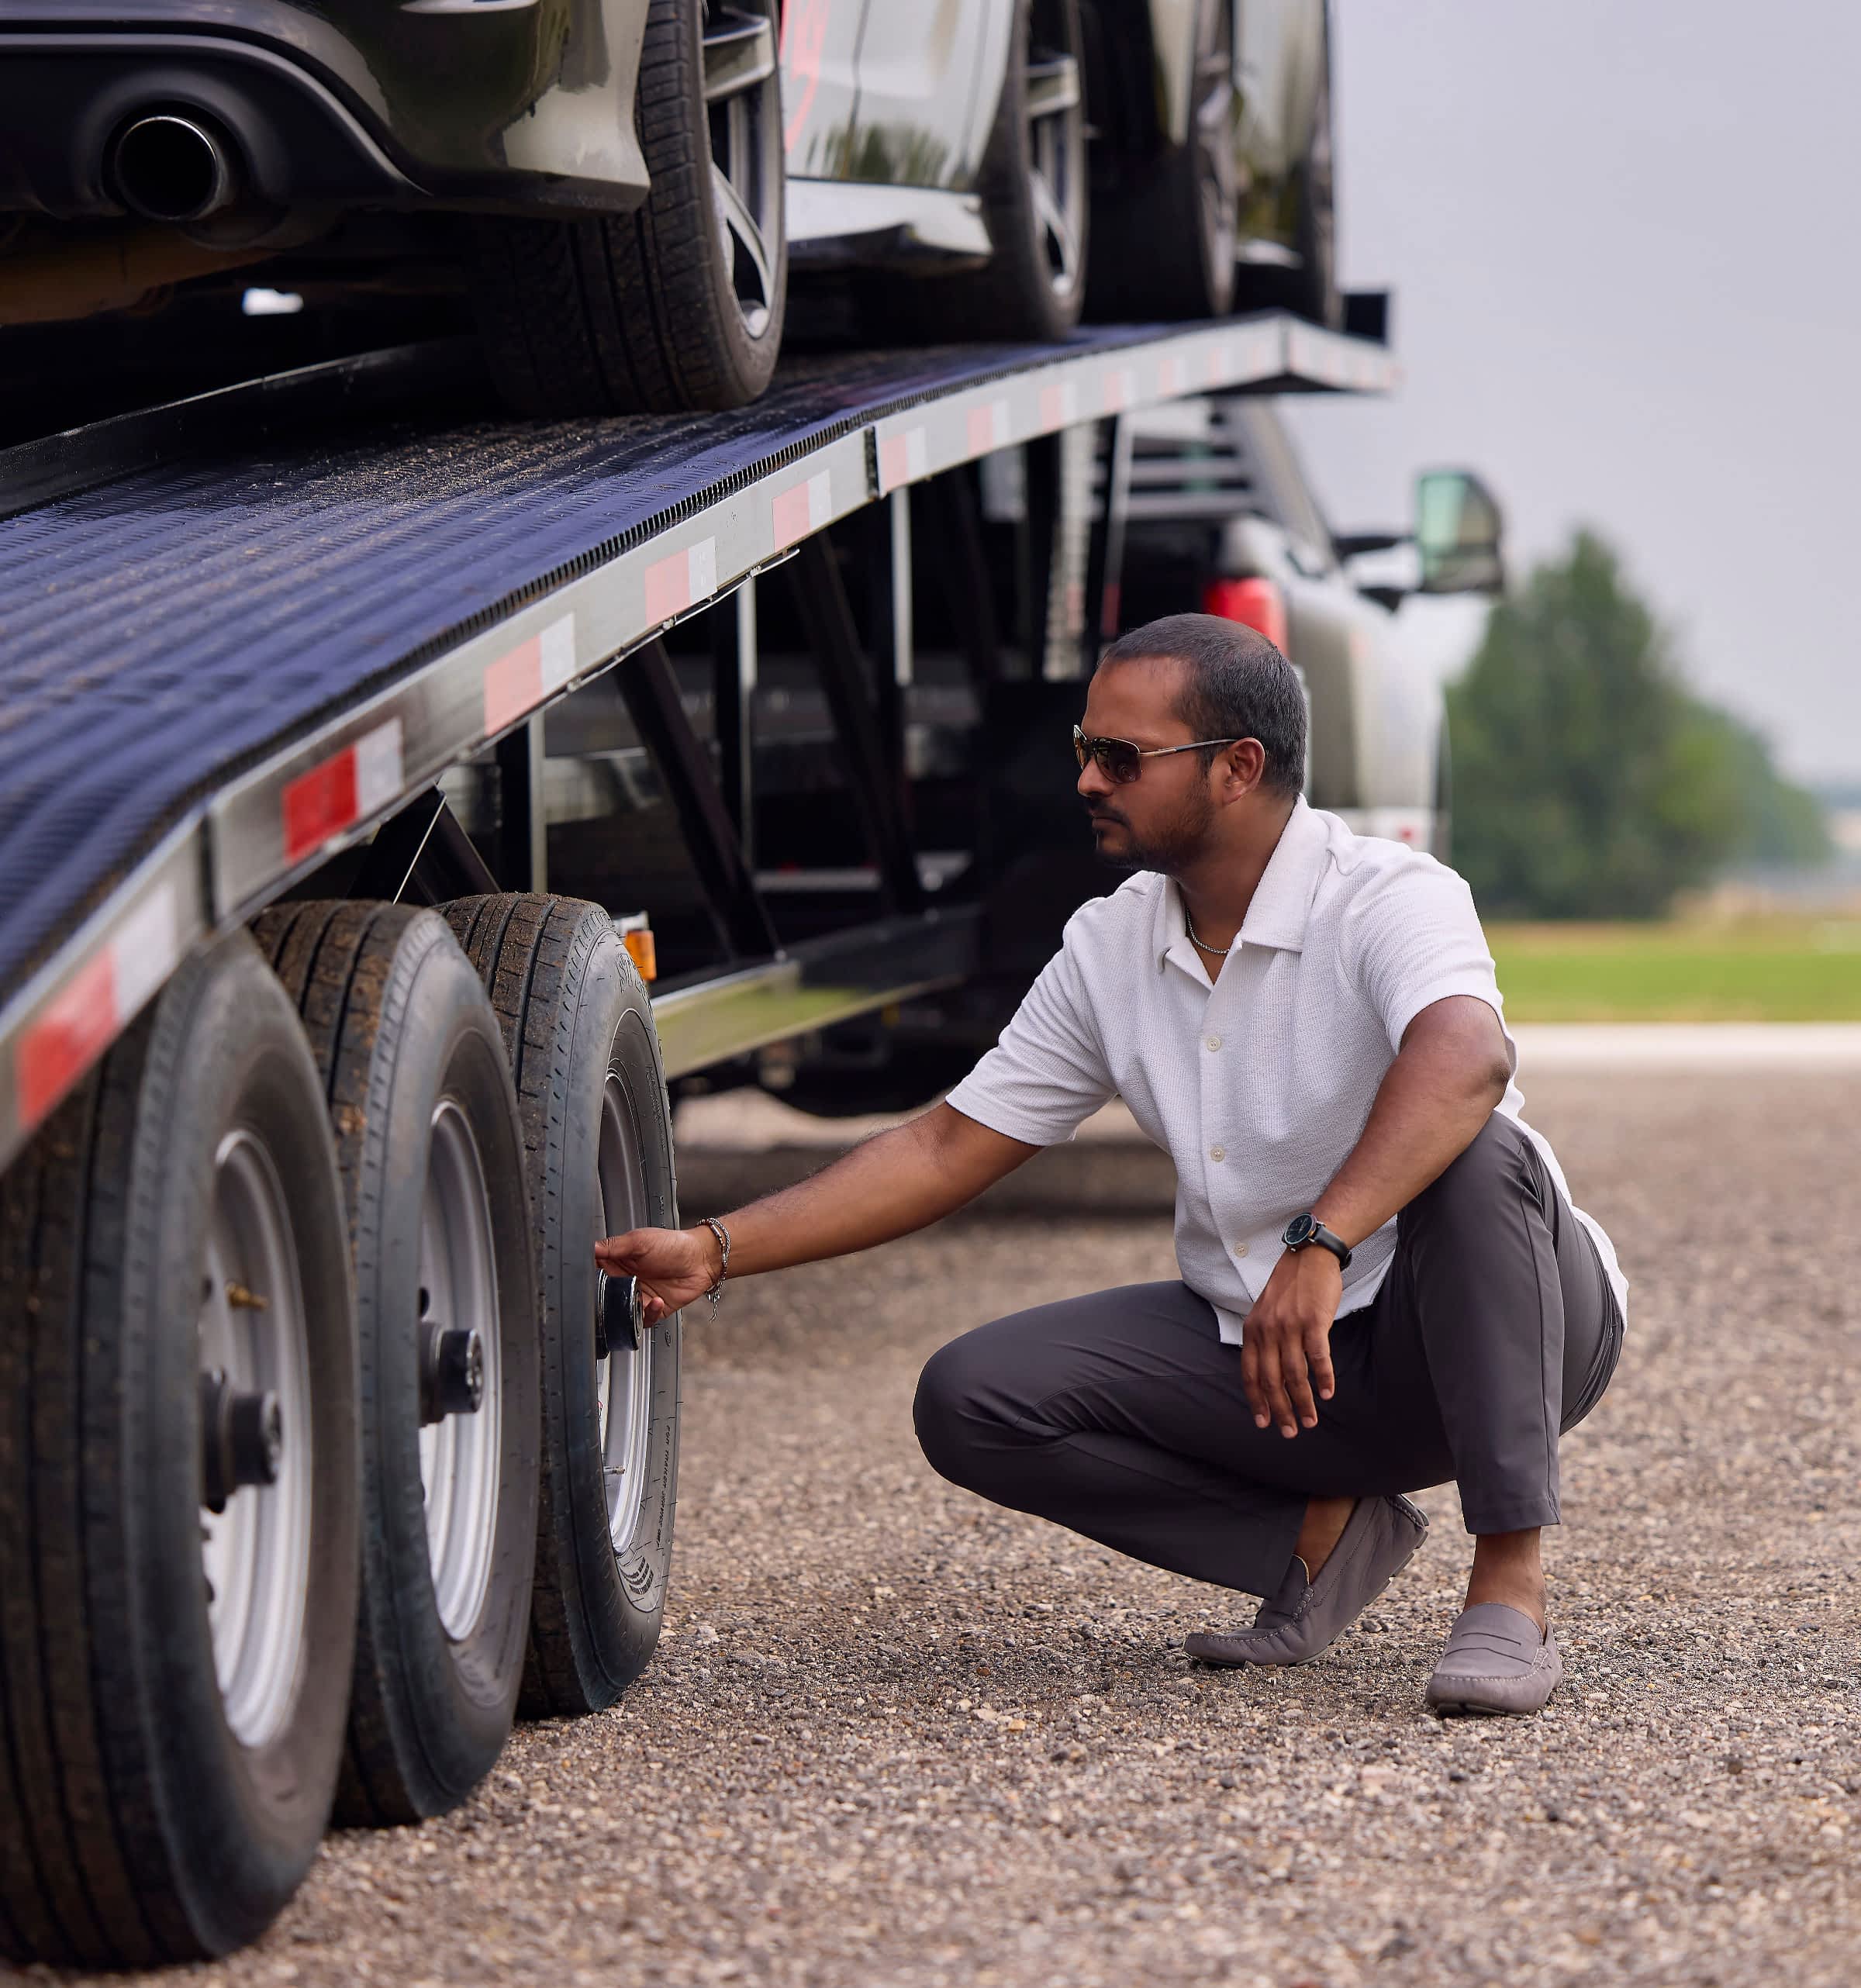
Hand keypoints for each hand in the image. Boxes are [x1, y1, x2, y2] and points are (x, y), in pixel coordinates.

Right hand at [594, 1225, 719, 1326]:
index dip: (589, 1278)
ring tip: (636, 1298)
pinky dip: (647, 1313)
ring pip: (621, 1313)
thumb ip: (613, 1246)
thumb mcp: (639, 1241)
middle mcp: (625, 1282)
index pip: (594, 1274)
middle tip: (611, 1293)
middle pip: (604, 1297)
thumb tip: (589, 1248)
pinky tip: (655, 1300)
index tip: (588, 1280)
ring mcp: (638, 1297)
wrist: (701, 1258)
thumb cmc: (673, 1245)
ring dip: (626, 1309)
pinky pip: (642, 1320)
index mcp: (618, 1263)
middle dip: (605, 1298)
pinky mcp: (652, 1310)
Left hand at [1241, 1245, 1341, 1437]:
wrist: (1309, 1256)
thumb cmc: (1290, 1287)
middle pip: (1271, 1380)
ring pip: (1295, 1374)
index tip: (1263, 1422)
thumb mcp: (1265, 1312)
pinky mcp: (1313, 1321)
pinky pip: (1318, 1357)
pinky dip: (1323, 1378)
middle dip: (1280, 1410)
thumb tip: (1270, 1373)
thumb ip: (1264, 1339)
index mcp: (1252, 1330)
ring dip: (1303, 1402)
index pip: (1249, 1373)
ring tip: (1311, 1421)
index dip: (1256, 1401)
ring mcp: (1290, 1326)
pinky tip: (1328, 1394)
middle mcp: (1267, 1330)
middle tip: (1290, 1432)